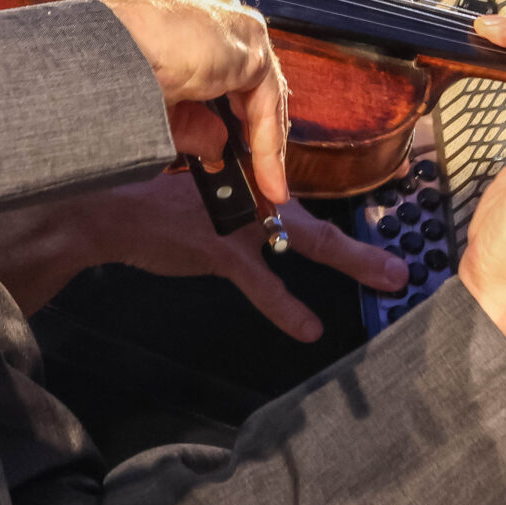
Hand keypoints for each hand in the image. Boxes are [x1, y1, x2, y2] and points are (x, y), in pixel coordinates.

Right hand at [0, 176, 406, 338]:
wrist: (104, 209)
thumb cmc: (142, 197)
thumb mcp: (190, 180)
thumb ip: (223, 186)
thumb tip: (247, 200)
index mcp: (248, 175)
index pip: (296, 195)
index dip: (331, 219)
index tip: (368, 234)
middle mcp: (251, 191)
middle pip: (316, 220)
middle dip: (361, 242)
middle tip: (401, 263)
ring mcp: (239, 219)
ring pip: (307, 242)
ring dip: (352, 260)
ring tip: (389, 277)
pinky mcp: (221, 248)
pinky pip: (261, 283)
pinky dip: (285, 308)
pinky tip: (308, 329)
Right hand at [98, 0, 289, 205]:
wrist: (107, 53)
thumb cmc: (113, 69)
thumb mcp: (159, 108)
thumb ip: (194, 126)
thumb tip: (216, 149)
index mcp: (185, 17)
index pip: (222, 61)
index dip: (231, 105)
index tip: (233, 140)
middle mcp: (213, 15)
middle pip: (250, 75)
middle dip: (255, 123)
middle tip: (257, 164)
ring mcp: (233, 26)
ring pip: (262, 89)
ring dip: (266, 139)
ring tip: (268, 182)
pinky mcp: (249, 46)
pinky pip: (267, 101)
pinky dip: (268, 142)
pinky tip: (266, 174)